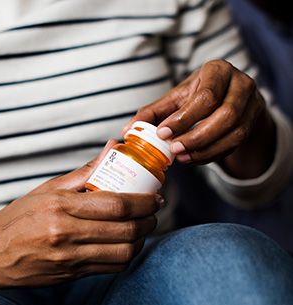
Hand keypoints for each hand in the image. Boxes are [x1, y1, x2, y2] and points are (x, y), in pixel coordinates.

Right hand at [0, 140, 162, 288]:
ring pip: (123, 252)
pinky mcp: (70, 275)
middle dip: (149, 220)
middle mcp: (64, 233)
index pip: (116, 203)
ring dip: (141, 239)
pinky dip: (126, 255)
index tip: (154, 196)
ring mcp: (68, 258)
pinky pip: (110, 268)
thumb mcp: (46, 190)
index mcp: (58, 206)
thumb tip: (112, 148)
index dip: (143, 201)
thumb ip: (83, 172)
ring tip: (142, 226)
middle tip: (154, 210)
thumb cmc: (16, 218)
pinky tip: (125, 243)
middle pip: (125, 229)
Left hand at [122, 60, 274, 177]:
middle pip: (226, 115)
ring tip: (182, 156)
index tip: (163, 133)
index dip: (184, 118)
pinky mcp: (253, 123)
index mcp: (218, 70)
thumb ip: (152, 112)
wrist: (227, 96)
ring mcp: (252, 104)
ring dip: (206, 149)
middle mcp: (241, 84)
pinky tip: (193, 158)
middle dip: (197, 136)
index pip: (206, 96)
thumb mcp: (176, 98)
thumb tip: (127, 130)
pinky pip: (235, 144)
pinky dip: (212, 154)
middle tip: (174, 149)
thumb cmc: (197, 94)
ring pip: (235, 132)